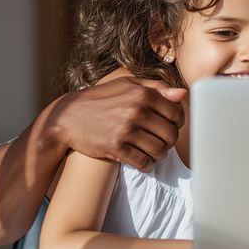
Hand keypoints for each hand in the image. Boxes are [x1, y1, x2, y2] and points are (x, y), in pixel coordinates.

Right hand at [44, 77, 186, 170]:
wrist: (67, 117)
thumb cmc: (100, 99)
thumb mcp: (127, 84)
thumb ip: (156, 87)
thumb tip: (182, 94)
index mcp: (143, 94)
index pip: (177, 113)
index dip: (177, 122)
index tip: (169, 126)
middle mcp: (137, 110)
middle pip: (171, 134)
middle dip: (168, 140)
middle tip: (160, 141)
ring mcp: (126, 130)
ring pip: (160, 150)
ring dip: (159, 154)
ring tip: (152, 151)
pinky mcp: (116, 147)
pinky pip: (144, 162)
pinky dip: (147, 164)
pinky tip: (142, 160)